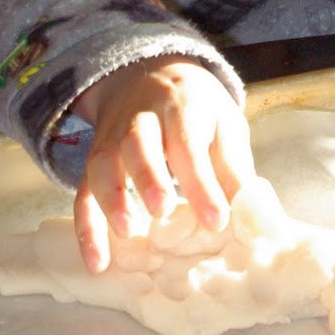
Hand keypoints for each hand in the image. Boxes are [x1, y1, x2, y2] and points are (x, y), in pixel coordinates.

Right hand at [72, 56, 254, 273]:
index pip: (190, 143)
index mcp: (183, 106)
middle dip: (149, 176)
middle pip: (139, 143)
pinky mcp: (93, 160)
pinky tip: (98, 261)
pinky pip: (84, 190)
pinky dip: (86, 227)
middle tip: (162, 210)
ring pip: (103, 163)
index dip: (202, 182)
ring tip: (128, 231)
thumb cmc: (197, 109)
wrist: (151, 73)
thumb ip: (233, 166)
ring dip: (112, 197)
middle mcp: (142, 119)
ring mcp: (113, 139)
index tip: (217, 219)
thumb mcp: (224, 123)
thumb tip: (250, 214)